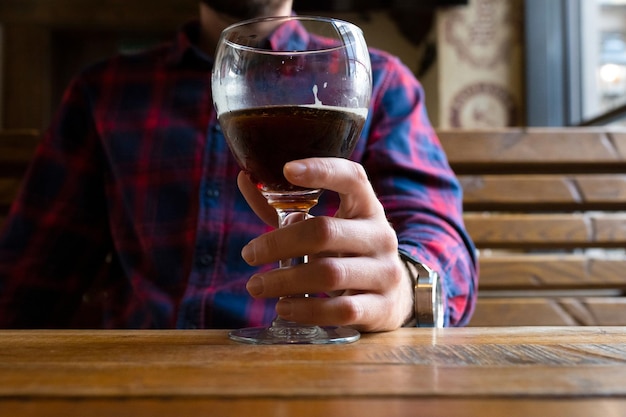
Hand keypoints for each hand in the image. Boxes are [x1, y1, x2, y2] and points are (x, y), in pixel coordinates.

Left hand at [237, 158, 413, 331]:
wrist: (394, 295)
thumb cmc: (347, 252)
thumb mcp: (326, 227)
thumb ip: (286, 208)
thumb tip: (244, 178)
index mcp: (366, 206)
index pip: (351, 178)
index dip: (321, 170)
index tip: (287, 170)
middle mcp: (380, 235)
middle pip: (324, 232)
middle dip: (278, 243)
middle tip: (249, 254)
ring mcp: (385, 272)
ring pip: (330, 273)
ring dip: (285, 281)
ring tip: (256, 286)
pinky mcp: (382, 307)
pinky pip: (341, 310)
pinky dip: (306, 310)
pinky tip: (284, 307)